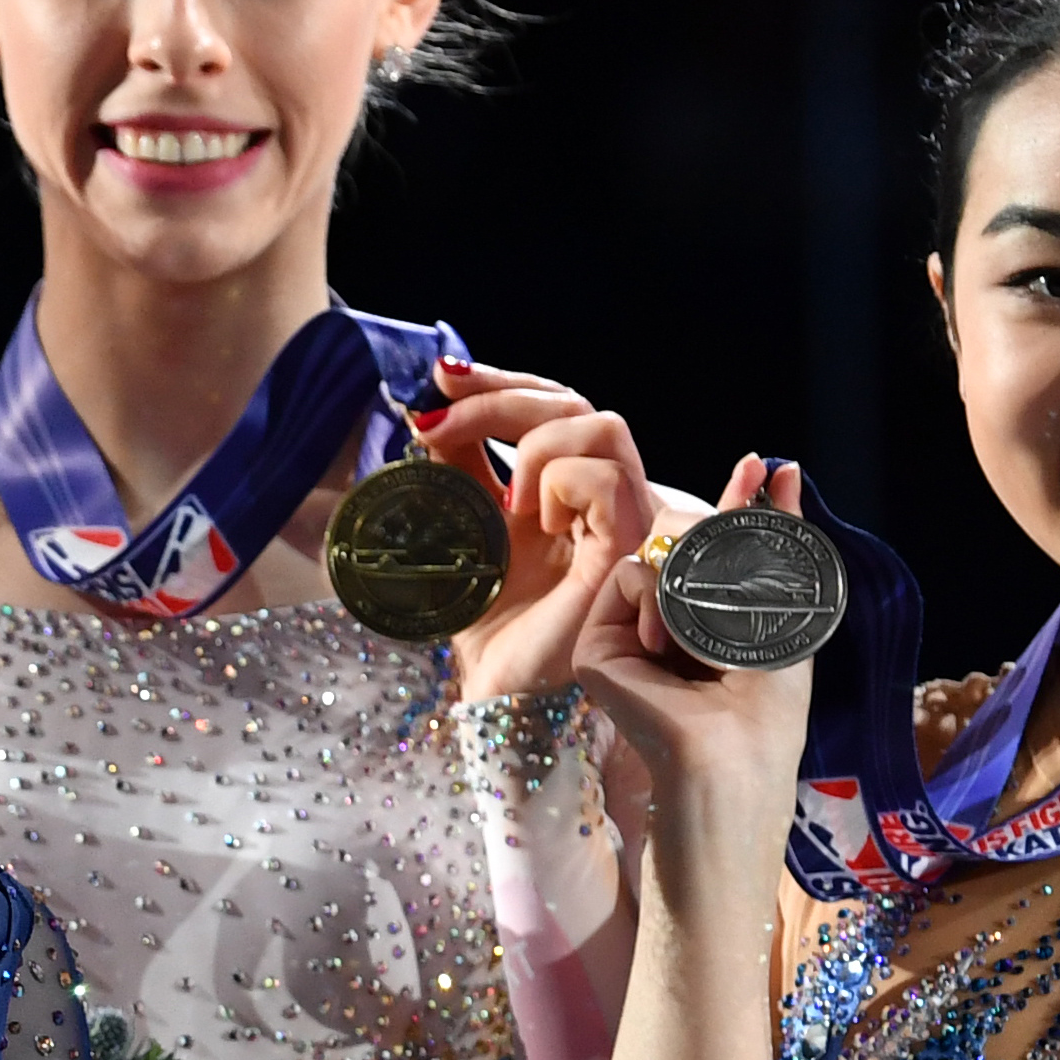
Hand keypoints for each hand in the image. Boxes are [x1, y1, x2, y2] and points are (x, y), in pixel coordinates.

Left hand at [405, 359, 691, 705]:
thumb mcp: (461, 522)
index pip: (552, 403)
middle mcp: (600, 495)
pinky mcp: (626, 550)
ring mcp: (621, 519)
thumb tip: (433, 407)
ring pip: (603, 425)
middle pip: (575, 402)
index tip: (440, 377)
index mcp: (564, 485)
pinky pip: (608, 481)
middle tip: (433, 426)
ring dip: (536, 446)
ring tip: (505, 502)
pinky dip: (561, 484)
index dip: (501, 380)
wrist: (496, 682)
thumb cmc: (487, 616)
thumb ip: (457, 467)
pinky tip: (537, 524)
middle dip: (499, 399)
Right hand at [567, 452, 820, 883]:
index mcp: (706, 615)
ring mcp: (626, 632)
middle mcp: (662, 621)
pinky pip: (627, 574)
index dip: (737, 499)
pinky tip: (668, 643)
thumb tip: (784, 466)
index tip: (763, 467)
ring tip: (705, 636)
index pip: (715, 539)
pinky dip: (657, 597)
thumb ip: (779, 536)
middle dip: (719, 539)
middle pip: (682, 532)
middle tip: (737, 596)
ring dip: (692, 579)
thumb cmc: (768, 705)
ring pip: (654, 549)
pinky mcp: (595, 647)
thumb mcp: (785, 605)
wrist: (732, 759)